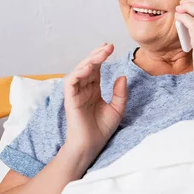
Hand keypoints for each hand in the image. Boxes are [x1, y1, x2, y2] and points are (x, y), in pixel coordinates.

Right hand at [63, 43, 127, 161]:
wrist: (91, 146)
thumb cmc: (101, 129)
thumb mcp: (117, 109)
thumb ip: (120, 93)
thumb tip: (122, 76)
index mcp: (93, 90)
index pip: (96, 69)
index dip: (101, 57)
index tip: (110, 47)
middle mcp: (84, 89)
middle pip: (88, 66)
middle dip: (97, 55)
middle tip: (108, 46)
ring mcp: (76, 93)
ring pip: (79, 71)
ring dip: (89, 61)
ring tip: (101, 54)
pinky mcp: (70, 100)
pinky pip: (71, 82)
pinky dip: (78, 73)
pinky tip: (89, 68)